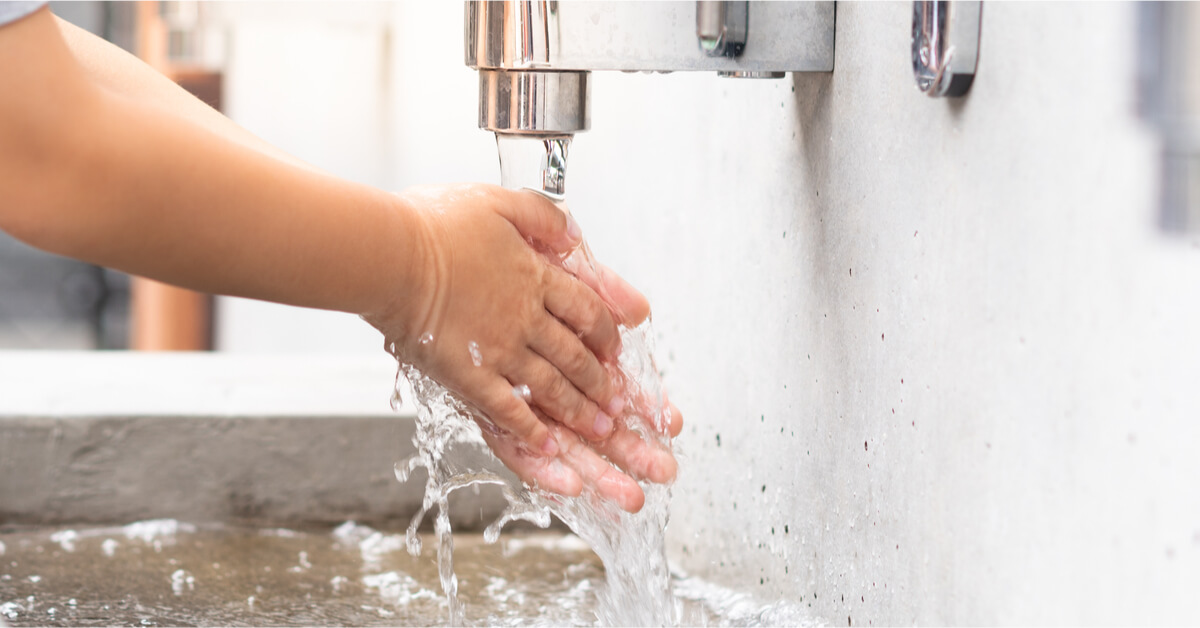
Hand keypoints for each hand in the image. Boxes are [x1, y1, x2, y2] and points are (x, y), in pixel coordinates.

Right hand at [366, 183, 623, 457]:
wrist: (391, 256)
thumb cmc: (432, 225)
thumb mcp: (499, 202)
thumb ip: (543, 218)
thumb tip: (575, 235)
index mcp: (534, 277)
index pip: (587, 309)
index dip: (607, 332)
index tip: (615, 348)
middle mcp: (525, 318)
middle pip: (576, 355)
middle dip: (602, 382)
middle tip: (617, 402)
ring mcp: (499, 350)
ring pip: (552, 386)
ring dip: (580, 410)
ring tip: (600, 429)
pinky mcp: (469, 375)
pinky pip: (508, 410)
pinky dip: (532, 430)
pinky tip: (547, 444)